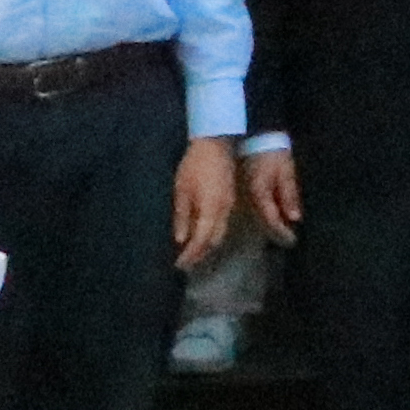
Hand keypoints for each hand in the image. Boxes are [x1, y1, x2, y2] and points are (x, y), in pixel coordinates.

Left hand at [168, 134, 235, 271]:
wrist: (216, 144)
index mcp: (210, 210)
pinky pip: (222, 225)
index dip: (190, 256)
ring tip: (193, 253)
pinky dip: (212, 235)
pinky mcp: (230, 200)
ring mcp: (229, 206)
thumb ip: (182, 217)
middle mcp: (223, 212)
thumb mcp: (182, 190)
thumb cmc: (194, 166)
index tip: (178, 265)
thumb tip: (181, 240)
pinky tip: (202, 234)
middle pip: (213, 241)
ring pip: (220, 234)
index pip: (200, 241)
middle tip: (186, 264)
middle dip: (200, 255)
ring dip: (207, 246)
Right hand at [246, 144, 305, 238]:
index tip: (293, 240)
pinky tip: (274, 218)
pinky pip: (256, 209)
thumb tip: (295, 217)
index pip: (271, 220)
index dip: (282, 233)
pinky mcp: (246, 190)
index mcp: (260, 194)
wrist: (257, 137)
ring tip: (283, 233)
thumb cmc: (274, 153)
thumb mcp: (286, 172)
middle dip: (276, 234)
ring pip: (257, 217)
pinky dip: (266, 216)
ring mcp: (246, 194)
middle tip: (289, 241)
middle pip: (262, 222)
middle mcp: (250, 198)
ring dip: (270, 227)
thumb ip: (289, 195)